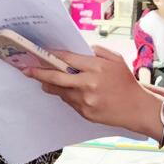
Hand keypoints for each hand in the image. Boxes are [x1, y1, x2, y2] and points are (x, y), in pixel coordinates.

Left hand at [26, 46, 159, 134]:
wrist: (136, 108)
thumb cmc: (126, 82)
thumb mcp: (116, 59)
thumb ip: (97, 51)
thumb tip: (78, 50)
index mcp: (96, 67)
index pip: (68, 59)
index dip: (52, 55)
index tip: (41, 53)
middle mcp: (88, 84)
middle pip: (56, 77)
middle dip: (39, 73)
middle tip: (27, 70)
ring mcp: (85, 100)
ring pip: (60, 91)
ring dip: (50, 85)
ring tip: (43, 79)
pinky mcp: (85, 113)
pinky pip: (69, 102)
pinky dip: (65, 95)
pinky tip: (67, 90)